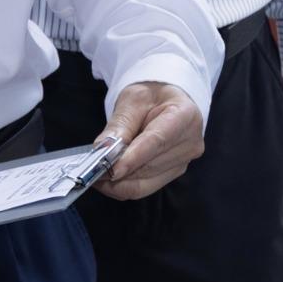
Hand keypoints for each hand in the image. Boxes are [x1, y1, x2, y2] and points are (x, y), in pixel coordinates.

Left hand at [92, 81, 204, 200]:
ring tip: (97, 174)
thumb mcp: (132, 100)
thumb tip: (103, 150)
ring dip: (120, 182)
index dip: (133, 158)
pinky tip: (109, 178)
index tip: (112, 169)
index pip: (157, 141)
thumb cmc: (151, 95)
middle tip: (92, 171)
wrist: (165, 99)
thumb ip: (120, 125)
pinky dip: (126, 184)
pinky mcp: (175, 172)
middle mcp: (190, 142)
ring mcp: (185, 160)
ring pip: (148, 182)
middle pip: (151, 166)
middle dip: (119, 172)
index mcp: (185, 115)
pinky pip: (148, 186)